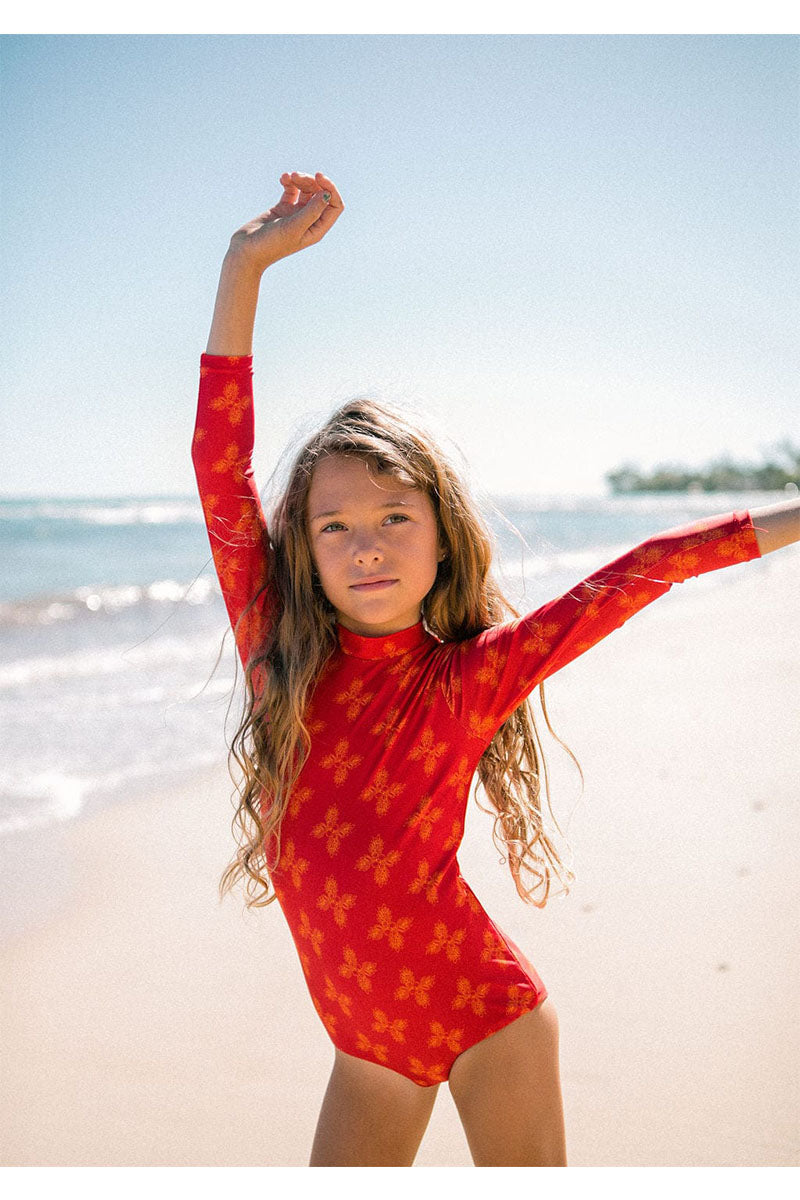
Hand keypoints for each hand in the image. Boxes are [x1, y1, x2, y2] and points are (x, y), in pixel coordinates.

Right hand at [227, 171, 343, 272]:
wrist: (247, 250)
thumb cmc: (271, 244)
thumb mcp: (294, 227)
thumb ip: (312, 211)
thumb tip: (327, 194)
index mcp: (316, 230)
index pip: (335, 206)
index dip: (331, 189)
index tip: (318, 176)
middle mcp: (309, 222)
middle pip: (320, 194)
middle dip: (311, 181)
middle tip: (297, 176)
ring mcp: (296, 214)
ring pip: (306, 190)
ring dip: (300, 179)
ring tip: (289, 176)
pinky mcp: (283, 209)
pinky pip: (292, 190)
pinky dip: (289, 182)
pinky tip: (282, 178)